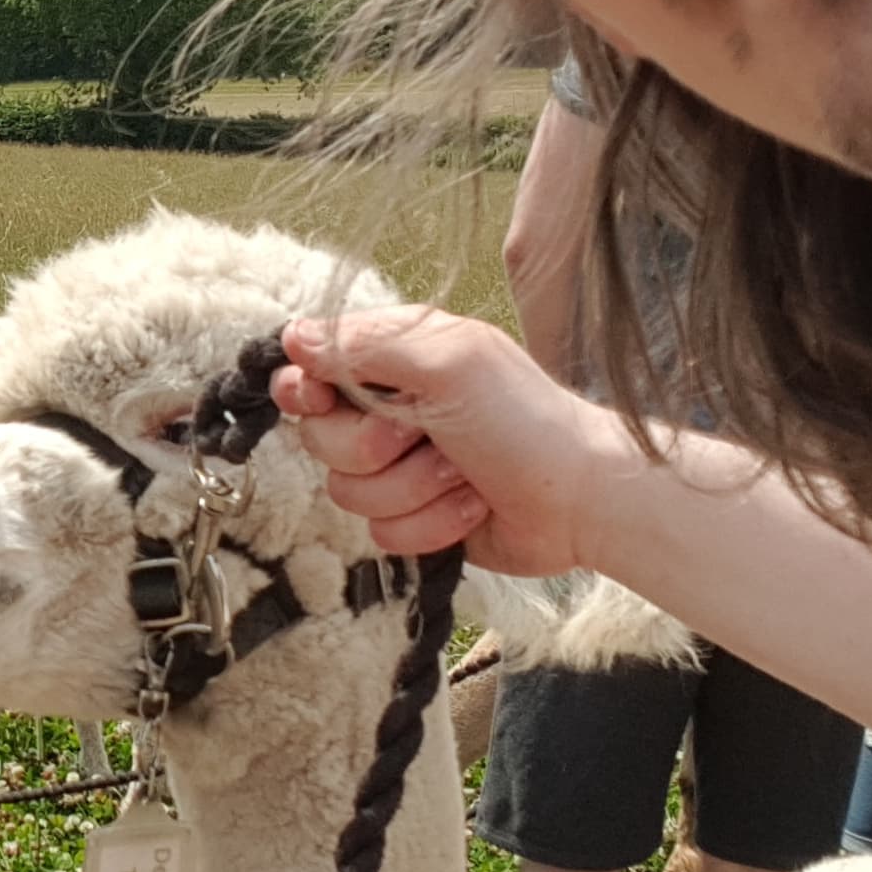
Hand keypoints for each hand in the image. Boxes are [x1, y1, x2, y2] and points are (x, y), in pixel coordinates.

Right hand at [269, 305, 629, 573]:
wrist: (578, 499)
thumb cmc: (523, 420)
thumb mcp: (447, 363)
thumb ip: (366, 346)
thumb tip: (292, 337)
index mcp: (396, 359)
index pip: (310, 369)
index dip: (306, 390)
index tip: (322, 400)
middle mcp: (390, 411)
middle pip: (319, 440)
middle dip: (373, 450)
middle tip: (426, 437)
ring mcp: (400, 468)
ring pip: (349, 494)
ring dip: (411, 490)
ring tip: (462, 473)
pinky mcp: (415, 517)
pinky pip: (382, 534)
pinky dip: (430, 524)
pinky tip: (471, 508)